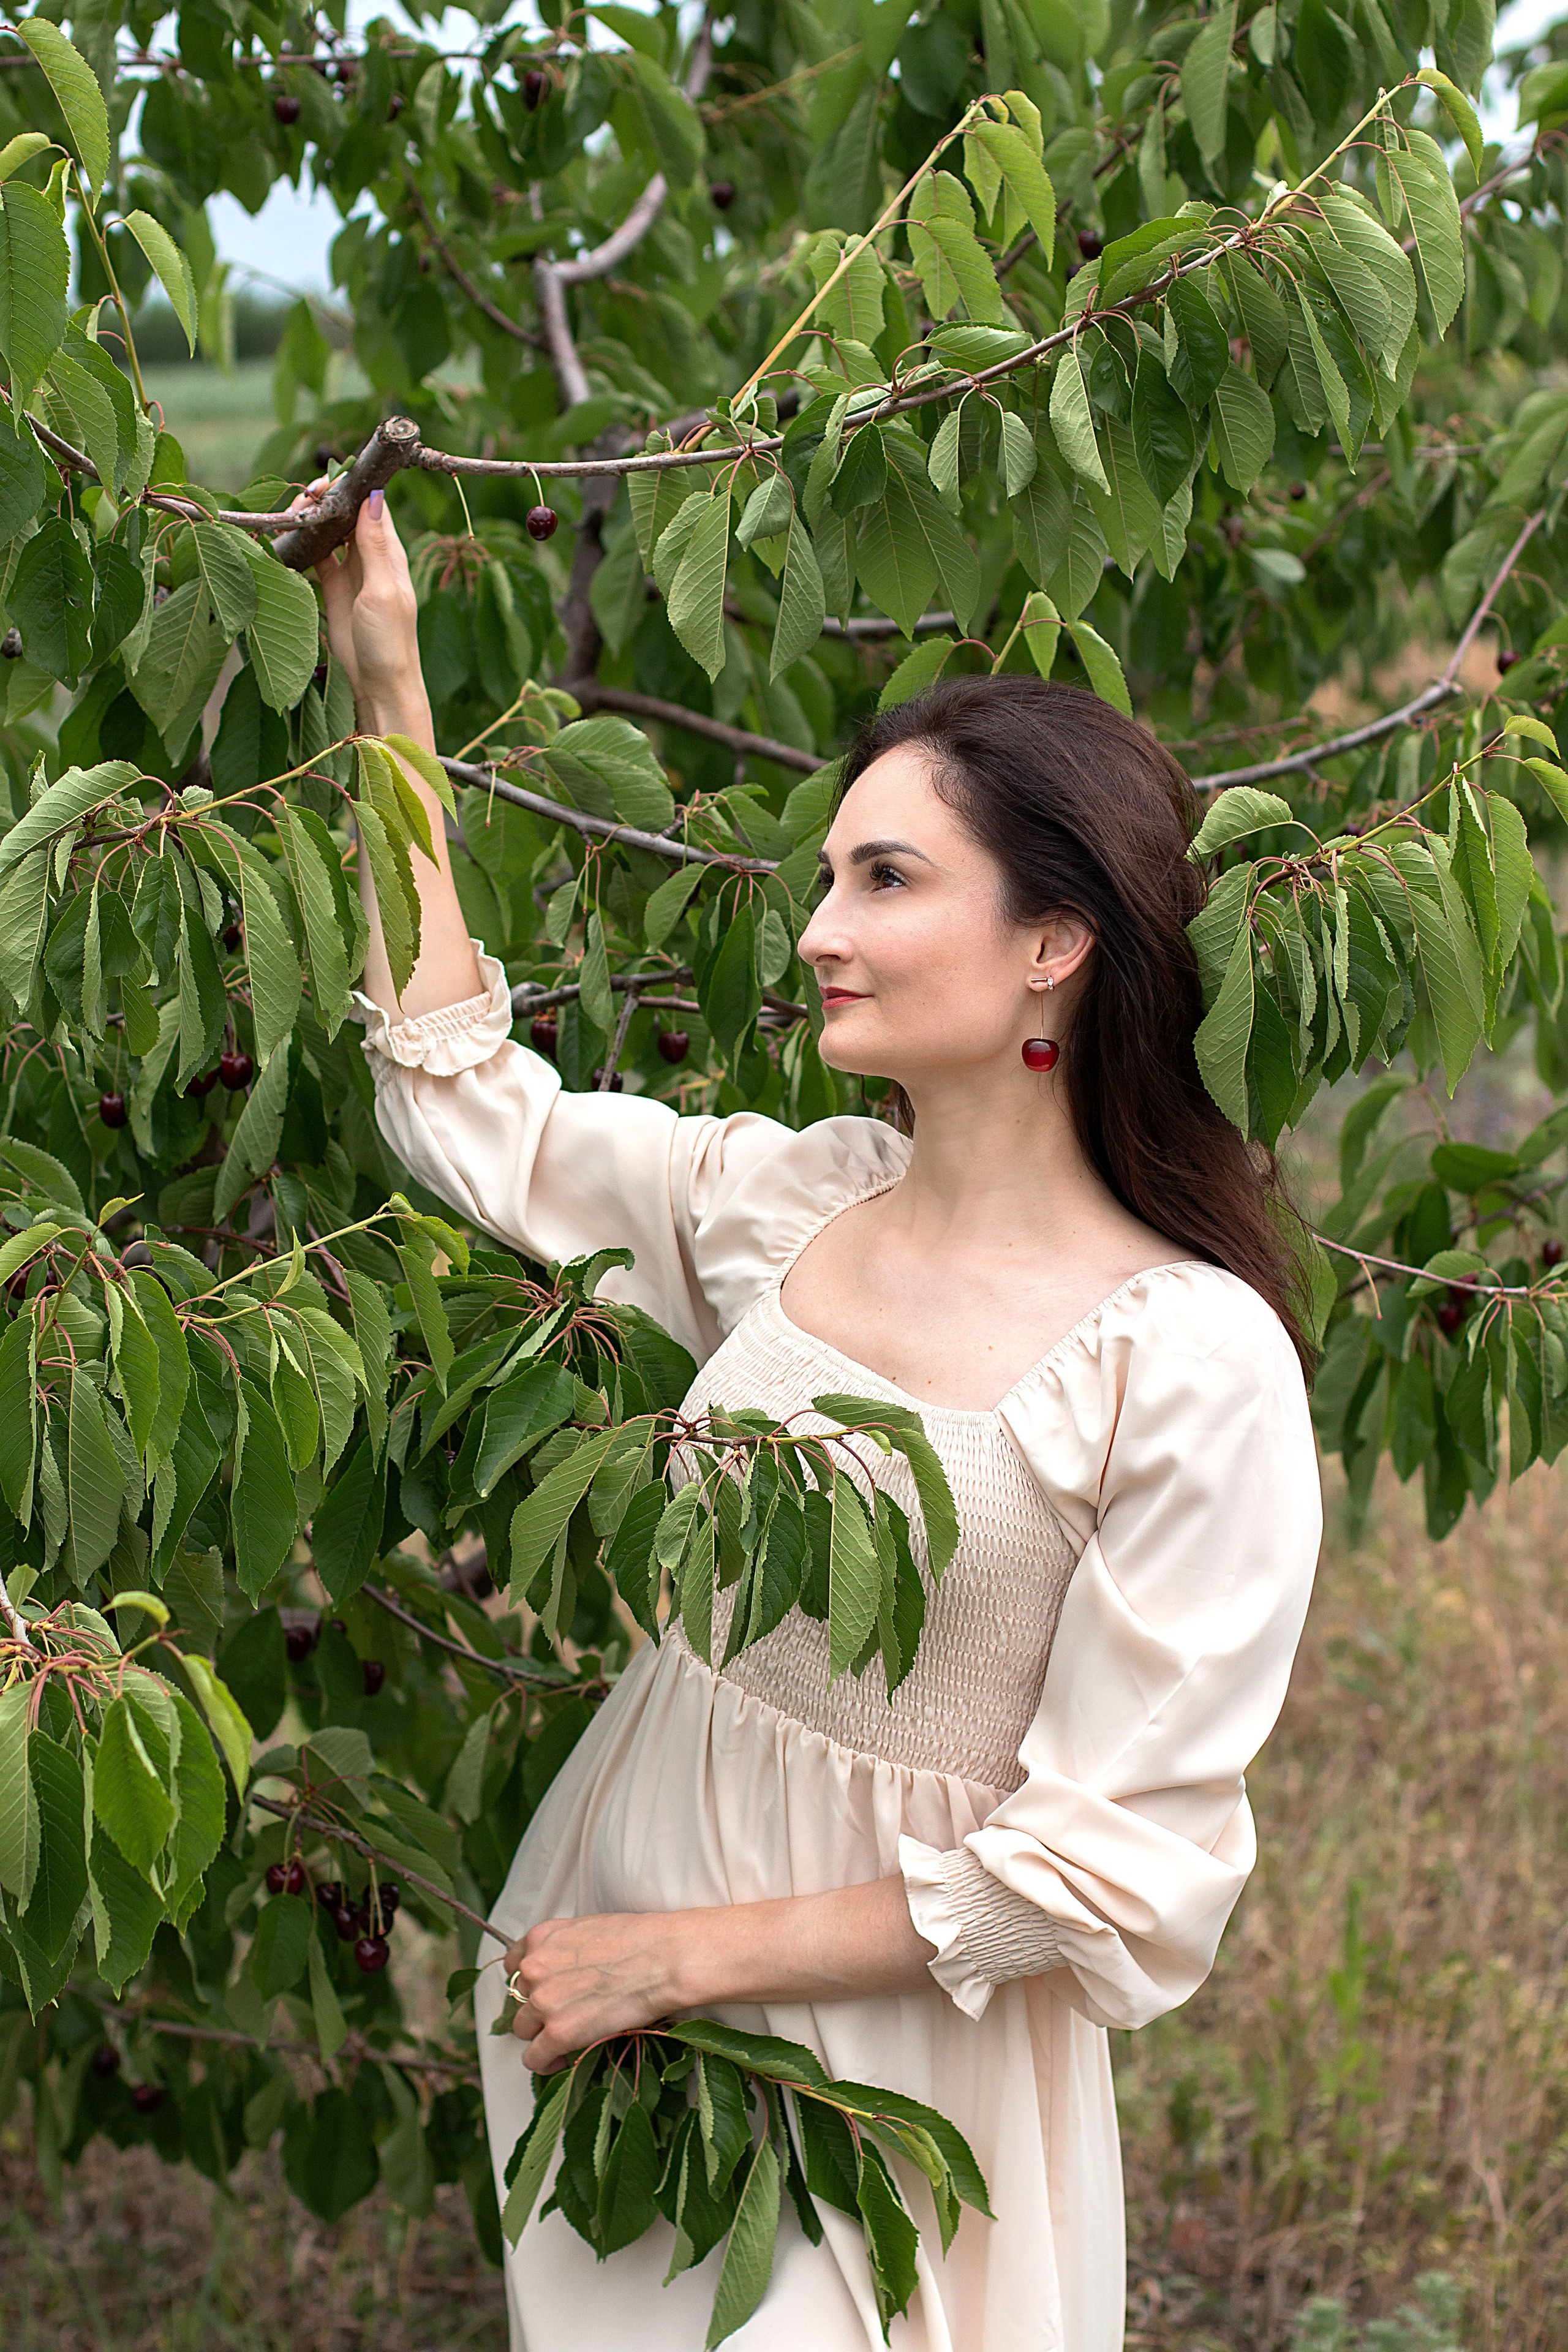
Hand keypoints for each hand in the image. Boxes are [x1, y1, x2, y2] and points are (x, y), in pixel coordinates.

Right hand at [292, 479, 424, 730]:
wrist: (379, 684)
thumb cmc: (389, 641)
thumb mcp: (383, 590)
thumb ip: (374, 546)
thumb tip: (373, 497)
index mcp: (389, 554)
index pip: (372, 505)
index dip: (350, 487)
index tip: (326, 478)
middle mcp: (370, 558)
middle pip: (346, 514)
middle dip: (325, 499)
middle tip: (302, 497)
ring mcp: (350, 572)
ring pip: (329, 532)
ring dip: (311, 519)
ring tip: (292, 513)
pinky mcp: (332, 588)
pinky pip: (316, 556)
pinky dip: (303, 544)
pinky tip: (288, 535)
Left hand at [503, 1911, 694, 2072]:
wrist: (663, 1958)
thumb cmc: (638, 1940)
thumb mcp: (587, 1929)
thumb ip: (562, 1949)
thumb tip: (562, 1972)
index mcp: (541, 1937)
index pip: (514, 1966)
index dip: (530, 1982)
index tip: (543, 1991)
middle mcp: (534, 1967)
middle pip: (518, 1999)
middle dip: (538, 2008)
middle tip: (563, 2013)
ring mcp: (544, 2001)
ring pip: (522, 2029)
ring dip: (540, 2035)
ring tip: (564, 2038)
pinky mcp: (559, 2032)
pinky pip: (533, 2058)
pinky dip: (544, 2062)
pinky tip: (560, 2060)